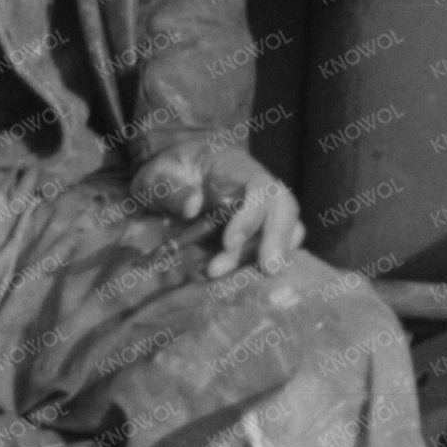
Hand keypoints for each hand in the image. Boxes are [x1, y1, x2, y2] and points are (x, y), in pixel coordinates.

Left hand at [132, 139, 302, 278]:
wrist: (175, 179)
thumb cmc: (170, 172)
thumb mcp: (159, 174)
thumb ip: (172, 189)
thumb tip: (192, 206)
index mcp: (237, 167)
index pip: (261, 187)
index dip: (252, 215)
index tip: (228, 243)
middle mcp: (259, 189)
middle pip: (285, 211)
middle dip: (277, 241)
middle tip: (264, 270)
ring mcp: (263, 212)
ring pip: (287, 234)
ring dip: (260, 258)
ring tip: (218, 273)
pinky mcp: (259, 234)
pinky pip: (270, 251)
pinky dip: (252, 267)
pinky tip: (225, 279)